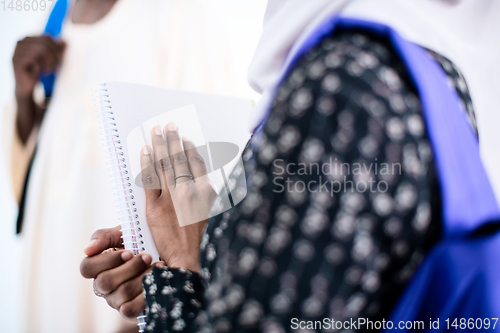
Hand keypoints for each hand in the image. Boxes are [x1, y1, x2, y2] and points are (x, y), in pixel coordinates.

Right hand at [12, 36, 64, 98]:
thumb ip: (57, 49)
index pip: (47, 38)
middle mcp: (20, 42)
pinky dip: (43, 66)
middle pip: (45, 44)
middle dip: (54, 56)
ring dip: (49, 63)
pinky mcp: (17, 61)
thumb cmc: (39, 70)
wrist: (28, 85)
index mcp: (28, 39)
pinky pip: (35, 59)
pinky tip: (43, 72)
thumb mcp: (50, 58)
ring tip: (49, 70)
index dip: (57, 48)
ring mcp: (17, 51)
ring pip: (41, 51)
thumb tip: (65, 41)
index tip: (60, 58)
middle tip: (55, 66)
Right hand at [80, 226, 157, 318]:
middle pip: (104, 282)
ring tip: (157, 266)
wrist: (172, 254)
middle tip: (148, 256)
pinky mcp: (132, 311)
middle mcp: (104, 286)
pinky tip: (157, 280)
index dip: (107, 260)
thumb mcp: (125, 233)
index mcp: (100, 267)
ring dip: (142, 277)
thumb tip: (88, 249)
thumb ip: (105, 236)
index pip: (86, 268)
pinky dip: (145, 294)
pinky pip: (130, 310)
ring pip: (121, 293)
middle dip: (130, 267)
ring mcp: (117, 300)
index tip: (128, 252)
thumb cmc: (145, 243)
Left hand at [140, 123, 216, 272]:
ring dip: (160, 145)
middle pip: (179, 159)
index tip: (185, 138)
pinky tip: (145, 150)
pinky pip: (149, 180)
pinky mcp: (155, 208)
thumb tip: (206, 183)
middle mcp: (189, 190)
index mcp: (206, 191)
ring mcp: (171, 198)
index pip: (196, 162)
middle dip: (173, 140)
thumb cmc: (208, 242)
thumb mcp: (218, 214)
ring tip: (157, 131)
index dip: (189, 148)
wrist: (193, 262)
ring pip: (164, 165)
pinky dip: (147, 163)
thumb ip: (212, 196)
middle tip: (168, 126)